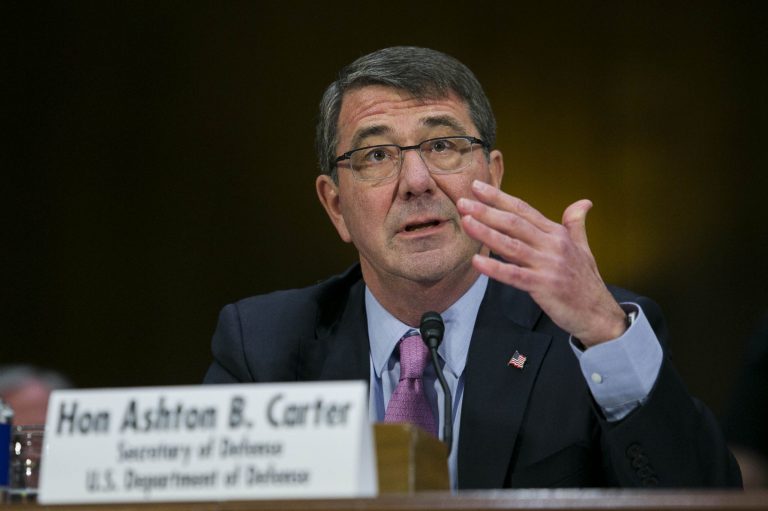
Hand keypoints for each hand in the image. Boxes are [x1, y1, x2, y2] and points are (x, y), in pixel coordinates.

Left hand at [457, 180, 625, 346]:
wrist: (599, 313)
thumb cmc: (586, 281)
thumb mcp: (583, 247)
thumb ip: (576, 224)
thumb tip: (583, 203)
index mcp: (557, 234)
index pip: (524, 209)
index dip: (499, 197)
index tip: (477, 186)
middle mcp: (552, 245)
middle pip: (514, 222)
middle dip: (486, 210)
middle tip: (462, 202)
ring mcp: (548, 265)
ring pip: (512, 245)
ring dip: (486, 232)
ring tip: (466, 222)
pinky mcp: (543, 286)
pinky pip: (514, 275)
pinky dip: (495, 268)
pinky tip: (477, 262)